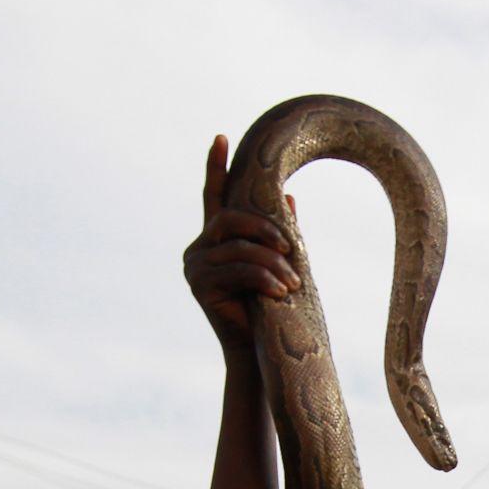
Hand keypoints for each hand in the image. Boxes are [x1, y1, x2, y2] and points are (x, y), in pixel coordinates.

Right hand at [185, 134, 299, 351]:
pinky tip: (280, 292)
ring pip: (238, 247)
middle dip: (264, 228)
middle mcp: (198, 249)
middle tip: (292, 247)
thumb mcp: (278, 263)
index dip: (216, 166)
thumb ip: (278, 231)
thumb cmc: (271, 308)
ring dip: (272, 262)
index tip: (222, 137)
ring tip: (293, 283)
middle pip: (230, 218)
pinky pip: (238, 269)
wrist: (258, 351)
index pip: (214, 195)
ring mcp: (195, 267)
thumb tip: (290, 195)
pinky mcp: (200, 286)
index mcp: (214, 238)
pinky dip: (264, 278)